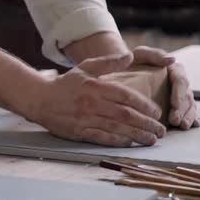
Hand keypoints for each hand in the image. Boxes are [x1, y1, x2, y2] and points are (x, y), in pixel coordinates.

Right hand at [35, 53, 166, 146]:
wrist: (39, 99)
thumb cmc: (64, 84)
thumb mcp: (85, 68)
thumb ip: (108, 62)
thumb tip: (130, 56)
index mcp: (95, 86)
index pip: (126, 96)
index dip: (144, 105)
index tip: (157, 112)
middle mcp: (91, 103)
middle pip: (125, 115)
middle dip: (146, 124)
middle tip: (161, 130)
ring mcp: (84, 118)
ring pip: (116, 129)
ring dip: (137, 135)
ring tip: (151, 139)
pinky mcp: (78, 131)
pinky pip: (101, 138)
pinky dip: (117, 141)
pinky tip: (129, 143)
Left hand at [131, 46, 199, 128]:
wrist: (125, 70)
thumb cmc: (134, 61)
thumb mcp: (141, 55)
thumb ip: (154, 54)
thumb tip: (172, 60)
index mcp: (174, 70)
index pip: (181, 81)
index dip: (179, 93)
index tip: (174, 104)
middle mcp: (179, 82)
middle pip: (186, 96)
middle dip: (182, 109)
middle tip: (175, 120)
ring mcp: (178, 93)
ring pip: (188, 105)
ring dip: (187, 116)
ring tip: (181, 125)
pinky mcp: (176, 103)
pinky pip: (187, 111)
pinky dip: (190, 118)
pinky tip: (190, 125)